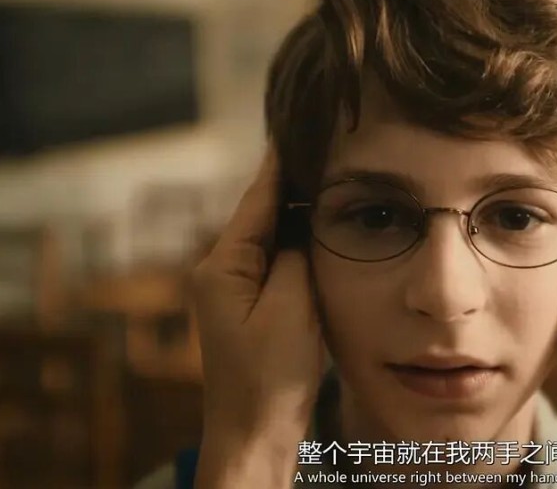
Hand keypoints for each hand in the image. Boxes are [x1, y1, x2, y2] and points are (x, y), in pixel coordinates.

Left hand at [191, 150, 324, 486]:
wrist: (255, 433)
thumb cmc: (270, 377)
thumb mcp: (290, 307)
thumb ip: (295, 254)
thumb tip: (300, 219)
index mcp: (223, 265)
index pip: (259, 198)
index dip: (283, 161)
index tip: (301, 123)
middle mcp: (222, 270)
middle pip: (264, 213)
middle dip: (295, 183)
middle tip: (331, 147)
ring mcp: (236, 289)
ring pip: (273, 237)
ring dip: (299, 214)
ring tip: (333, 178)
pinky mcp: (253, 307)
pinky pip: (278, 263)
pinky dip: (300, 244)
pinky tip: (324, 232)